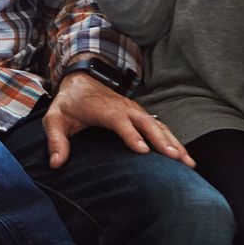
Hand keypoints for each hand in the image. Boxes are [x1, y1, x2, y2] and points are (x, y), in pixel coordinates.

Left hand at [44, 71, 191, 169]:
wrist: (82, 80)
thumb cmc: (68, 103)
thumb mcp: (54, 119)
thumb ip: (55, 140)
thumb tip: (56, 164)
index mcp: (103, 109)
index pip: (120, 121)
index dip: (131, 135)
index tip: (143, 151)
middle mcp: (124, 108)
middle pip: (146, 123)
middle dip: (162, 141)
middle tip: (176, 159)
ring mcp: (135, 111)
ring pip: (158, 126)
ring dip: (174, 143)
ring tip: (188, 162)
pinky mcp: (141, 116)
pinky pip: (160, 128)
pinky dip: (174, 141)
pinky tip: (185, 157)